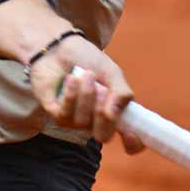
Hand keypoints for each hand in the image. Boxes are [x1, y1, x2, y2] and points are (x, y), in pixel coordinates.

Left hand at [27, 38, 145, 152]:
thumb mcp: (112, 72)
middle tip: (102, 89)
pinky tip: (71, 79)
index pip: (128, 141)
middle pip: (103, 136)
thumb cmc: (88, 60)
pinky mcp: (56, 114)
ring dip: (86, 95)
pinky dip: (71, 95)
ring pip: (83, 122)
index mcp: (114, 113)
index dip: (133, 143)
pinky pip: (66, 115)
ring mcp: (75, 120)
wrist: (60, 47)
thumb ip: (121, 92)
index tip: (130, 133)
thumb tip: (114, 115)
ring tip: (86, 74)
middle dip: (103, 113)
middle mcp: (95, 121)